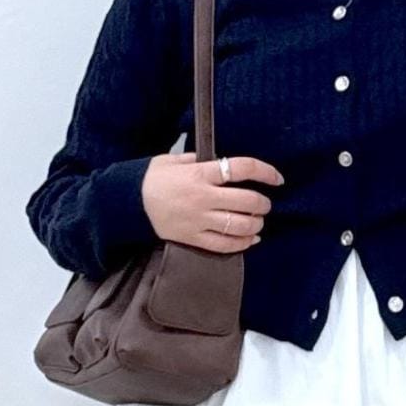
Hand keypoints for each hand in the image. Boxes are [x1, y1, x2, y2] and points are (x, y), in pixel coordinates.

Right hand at [141, 152, 280, 252]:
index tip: (277, 178)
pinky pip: (225, 245)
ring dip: (256, 224)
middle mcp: (203, 198)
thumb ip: (200, 160)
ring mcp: (199, 220)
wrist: (128, 203)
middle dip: (263, 203)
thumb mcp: (174, 161)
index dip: (265, 172)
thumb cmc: (152, 179)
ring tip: (257, 221)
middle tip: (264, 203)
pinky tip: (250, 239)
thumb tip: (221, 163)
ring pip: (241, 226)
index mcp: (200, 174)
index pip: (241, 168)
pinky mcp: (193, 238)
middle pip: (248, 201)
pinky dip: (243, 243)